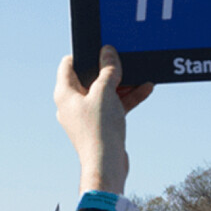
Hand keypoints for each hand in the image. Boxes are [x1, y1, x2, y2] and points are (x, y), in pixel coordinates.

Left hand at [53, 46, 152, 193]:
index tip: (100, 46)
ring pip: (104, 92)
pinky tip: (145, 89)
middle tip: (123, 57)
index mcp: (64, 93)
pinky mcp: (99, 126)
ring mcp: (85, 116)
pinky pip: (113, 106)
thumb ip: (108, 69)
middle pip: (89, 78)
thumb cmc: (99, 128)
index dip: (84, 53)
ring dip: (122, 83)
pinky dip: (127, 98)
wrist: (106, 165)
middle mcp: (71, 104)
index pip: (68, 64)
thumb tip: (107, 52)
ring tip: (140, 73)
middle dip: (109, 68)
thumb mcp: (105, 91)